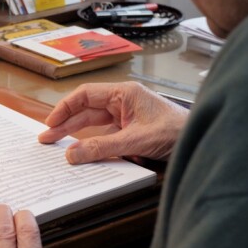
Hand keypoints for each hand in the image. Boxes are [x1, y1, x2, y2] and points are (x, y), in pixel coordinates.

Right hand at [38, 81, 188, 163]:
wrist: (200, 141)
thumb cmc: (177, 131)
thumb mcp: (136, 141)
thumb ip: (102, 147)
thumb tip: (73, 154)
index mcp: (124, 93)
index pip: (85, 95)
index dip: (65, 108)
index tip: (51, 122)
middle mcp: (123, 101)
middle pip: (86, 109)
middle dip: (65, 123)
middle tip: (47, 138)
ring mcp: (127, 116)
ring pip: (94, 123)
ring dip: (76, 133)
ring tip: (57, 145)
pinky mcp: (131, 130)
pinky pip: (105, 134)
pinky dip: (91, 142)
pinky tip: (80, 151)